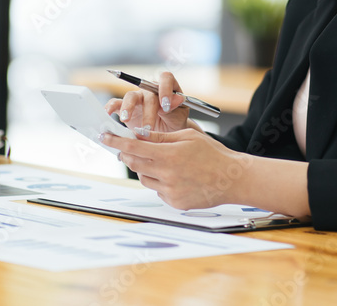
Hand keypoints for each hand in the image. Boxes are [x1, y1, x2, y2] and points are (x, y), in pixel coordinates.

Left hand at [101, 129, 252, 209]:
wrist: (232, 178)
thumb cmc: (212, 153)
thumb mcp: (187, 136)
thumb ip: (161, 137)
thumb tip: (139, 134)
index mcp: (169, 155)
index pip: (133, 147)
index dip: (116, 141)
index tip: (104, 136)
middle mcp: (167, 174)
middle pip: (134, 164)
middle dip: (127, 154)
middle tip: (127, 148)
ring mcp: (170, 191)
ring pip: (144, 178)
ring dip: (145, 168)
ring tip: (161, 161)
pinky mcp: (174, 203)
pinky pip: (157, 190)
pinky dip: (159, 182)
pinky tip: (175, 176)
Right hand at [104, 72, 191, 136]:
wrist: (166, 133)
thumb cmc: (175, 120)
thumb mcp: (180, 115)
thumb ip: (176, 107)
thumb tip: (175, 99)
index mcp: (166, 87)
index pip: (165, 78)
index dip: (165, 89)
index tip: (166, 105)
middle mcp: (150, 90)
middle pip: (146, 92)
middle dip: (148, 110)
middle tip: (148, 127)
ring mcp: (137, 98)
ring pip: (130, 96)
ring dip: (127, 108)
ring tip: (126, 120)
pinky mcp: (126, 108)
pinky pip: (116, 103)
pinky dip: (110, 107)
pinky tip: (107, 113)